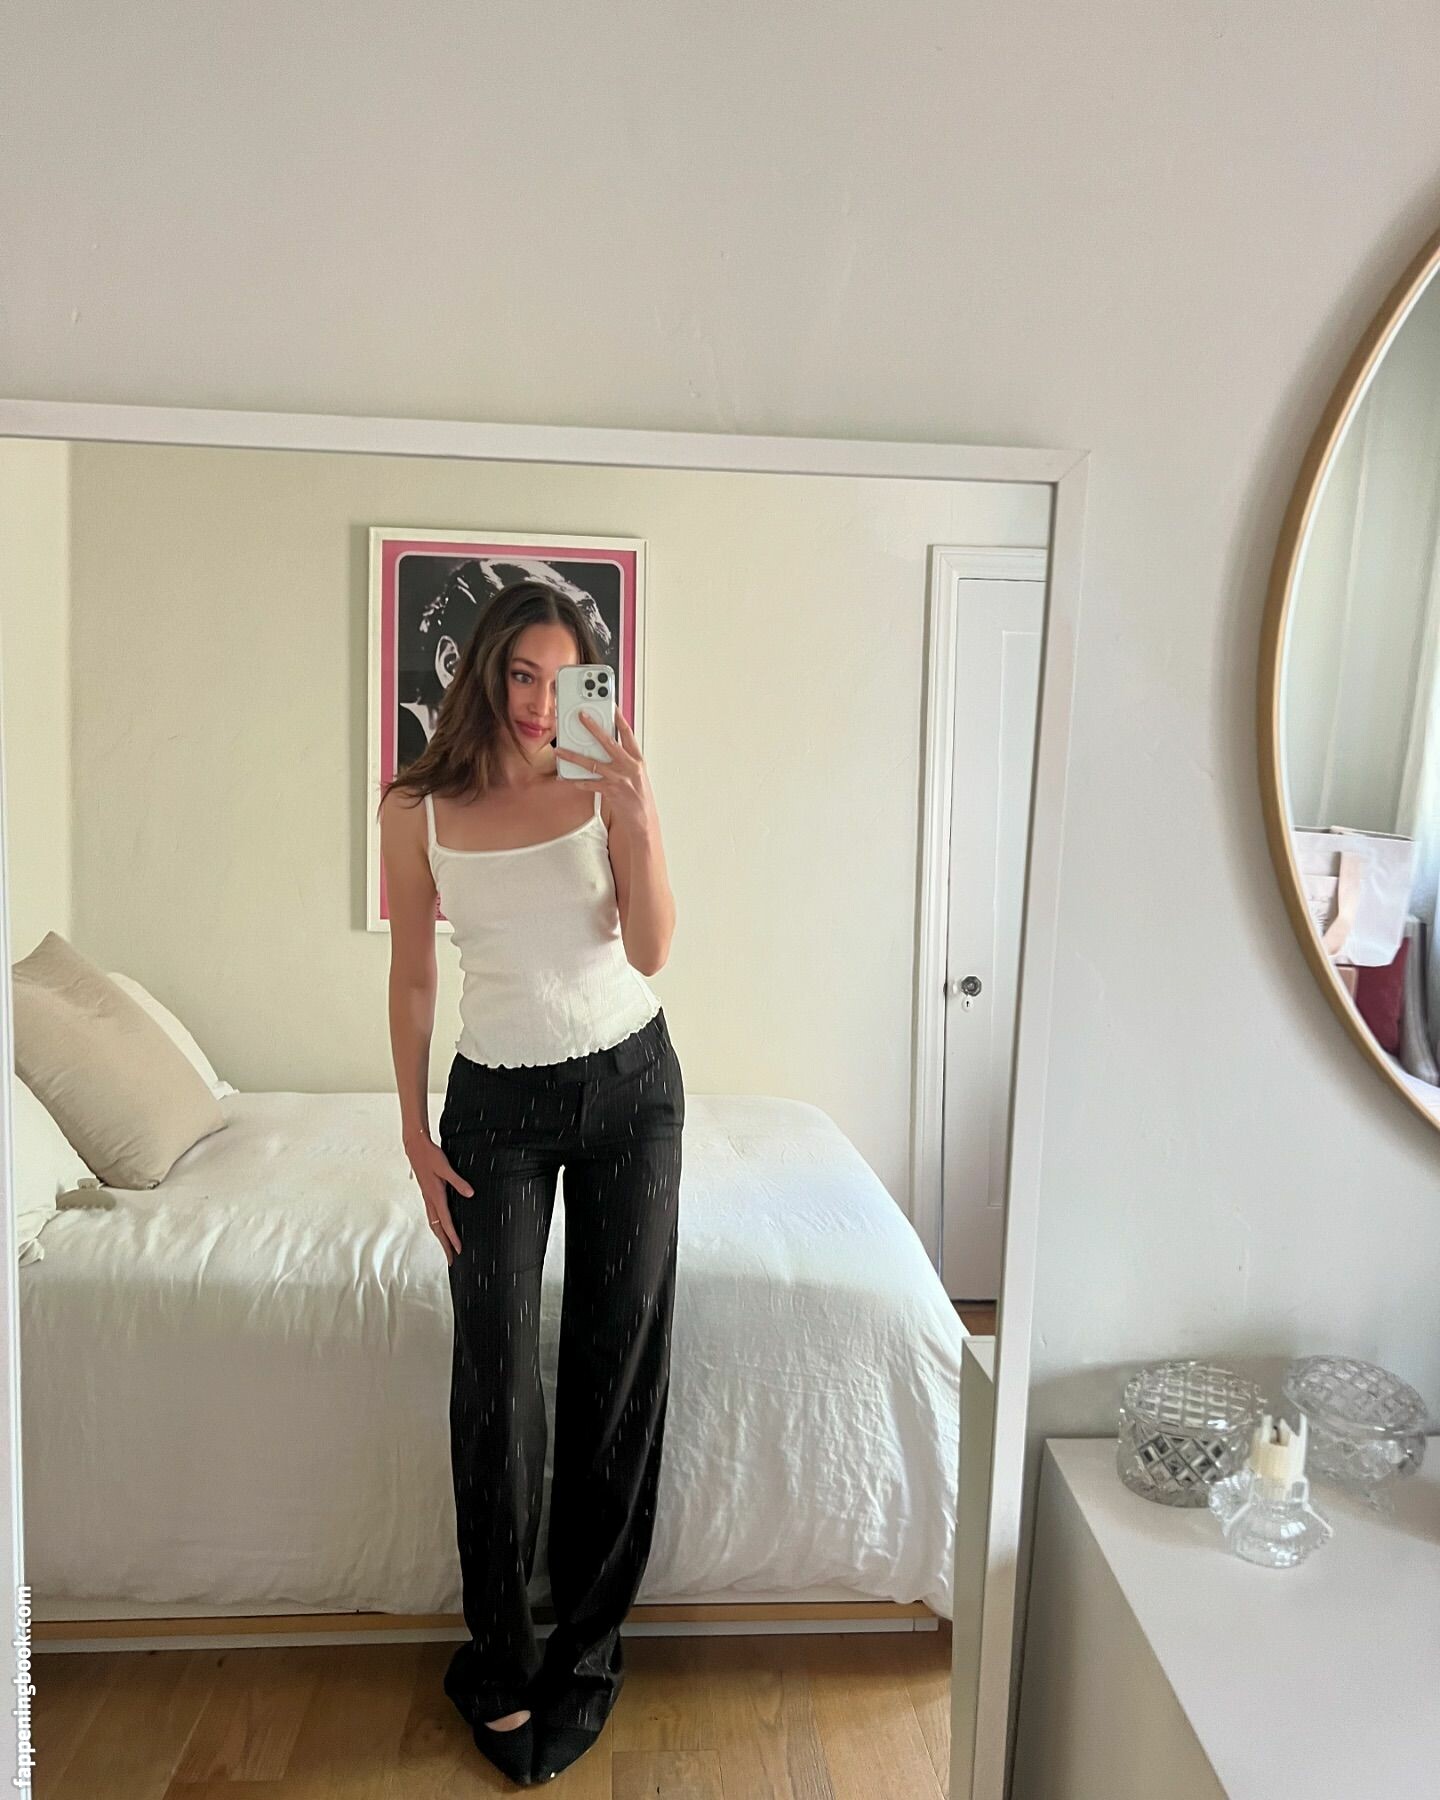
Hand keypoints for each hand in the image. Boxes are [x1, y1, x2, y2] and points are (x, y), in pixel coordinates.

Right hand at [405, 1133, 469, 1263]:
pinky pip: (433, 1216)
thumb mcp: (446, 1167)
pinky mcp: (428, 1194)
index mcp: (435, 1195)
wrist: (415, 1147)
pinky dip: (438, 1226)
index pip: (446, 1222)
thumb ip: (458, 1181)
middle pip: (437, 1228)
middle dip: (445, 1245)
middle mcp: (430, 1200)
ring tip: (448, 1249)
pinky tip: (443, 1228)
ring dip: (441, 1238)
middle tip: (451, 1260)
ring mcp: (428, 1198)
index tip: (459, 1250)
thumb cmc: (431, 1156)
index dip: (452, 1237)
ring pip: (434, 1223)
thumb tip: (470, 1194)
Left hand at [554, 708, 655, 834]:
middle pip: (609, 742)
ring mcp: (619, 778)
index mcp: (637, 760)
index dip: (619, 719)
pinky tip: (565, 778)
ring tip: (560, 751)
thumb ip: (623, 759)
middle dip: (593, 727)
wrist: (643, 820)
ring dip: (573, 756)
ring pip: (592, 763)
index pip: (628, 734)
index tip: (611, 705)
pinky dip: (576, 781)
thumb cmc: (638, 797)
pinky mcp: (610, 791)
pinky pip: (589, 783)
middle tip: (581, 716)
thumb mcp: (636, 774)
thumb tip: (604, 746)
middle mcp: (629, 766)